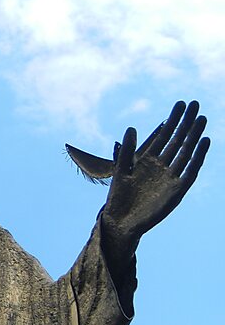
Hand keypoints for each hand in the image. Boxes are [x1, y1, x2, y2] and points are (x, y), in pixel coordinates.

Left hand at [101, 100, 209, 248]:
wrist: (120, 221)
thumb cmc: (118, 197)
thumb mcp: (120, 170)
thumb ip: (126, 151)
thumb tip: (131, 127)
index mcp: (147, 160)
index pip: (163, 135)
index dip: (172, 120)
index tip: (180, 103)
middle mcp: (161, 166)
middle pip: (177, 140)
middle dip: (186, 122)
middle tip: (195, 103)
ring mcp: (170, 177)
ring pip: (185, 152)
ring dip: (194, 135)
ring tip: (201, 118)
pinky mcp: (177, 190)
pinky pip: (190, 171)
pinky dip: (197, 157)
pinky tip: (204, 142)